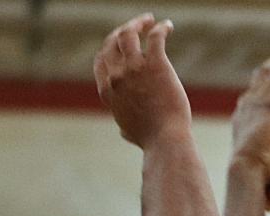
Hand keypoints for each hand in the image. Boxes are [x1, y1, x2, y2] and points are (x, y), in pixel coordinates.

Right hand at [94, 15, 190, 148]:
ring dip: (138, 22)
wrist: (165, 140)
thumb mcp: (128, 131)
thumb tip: (124, 131)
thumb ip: (124, 125)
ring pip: (129, 32)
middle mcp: (117, 76)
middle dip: (123, 29)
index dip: (110, 47)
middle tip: (138, 26)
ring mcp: (134, 68)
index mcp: (108, 90)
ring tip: (150, 21)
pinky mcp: (156, 64)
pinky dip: (162, 27)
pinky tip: (168, 27)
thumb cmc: (150, 139)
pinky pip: (155, 35)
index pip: (101, 58)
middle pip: (113, 40)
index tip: (122, 43)